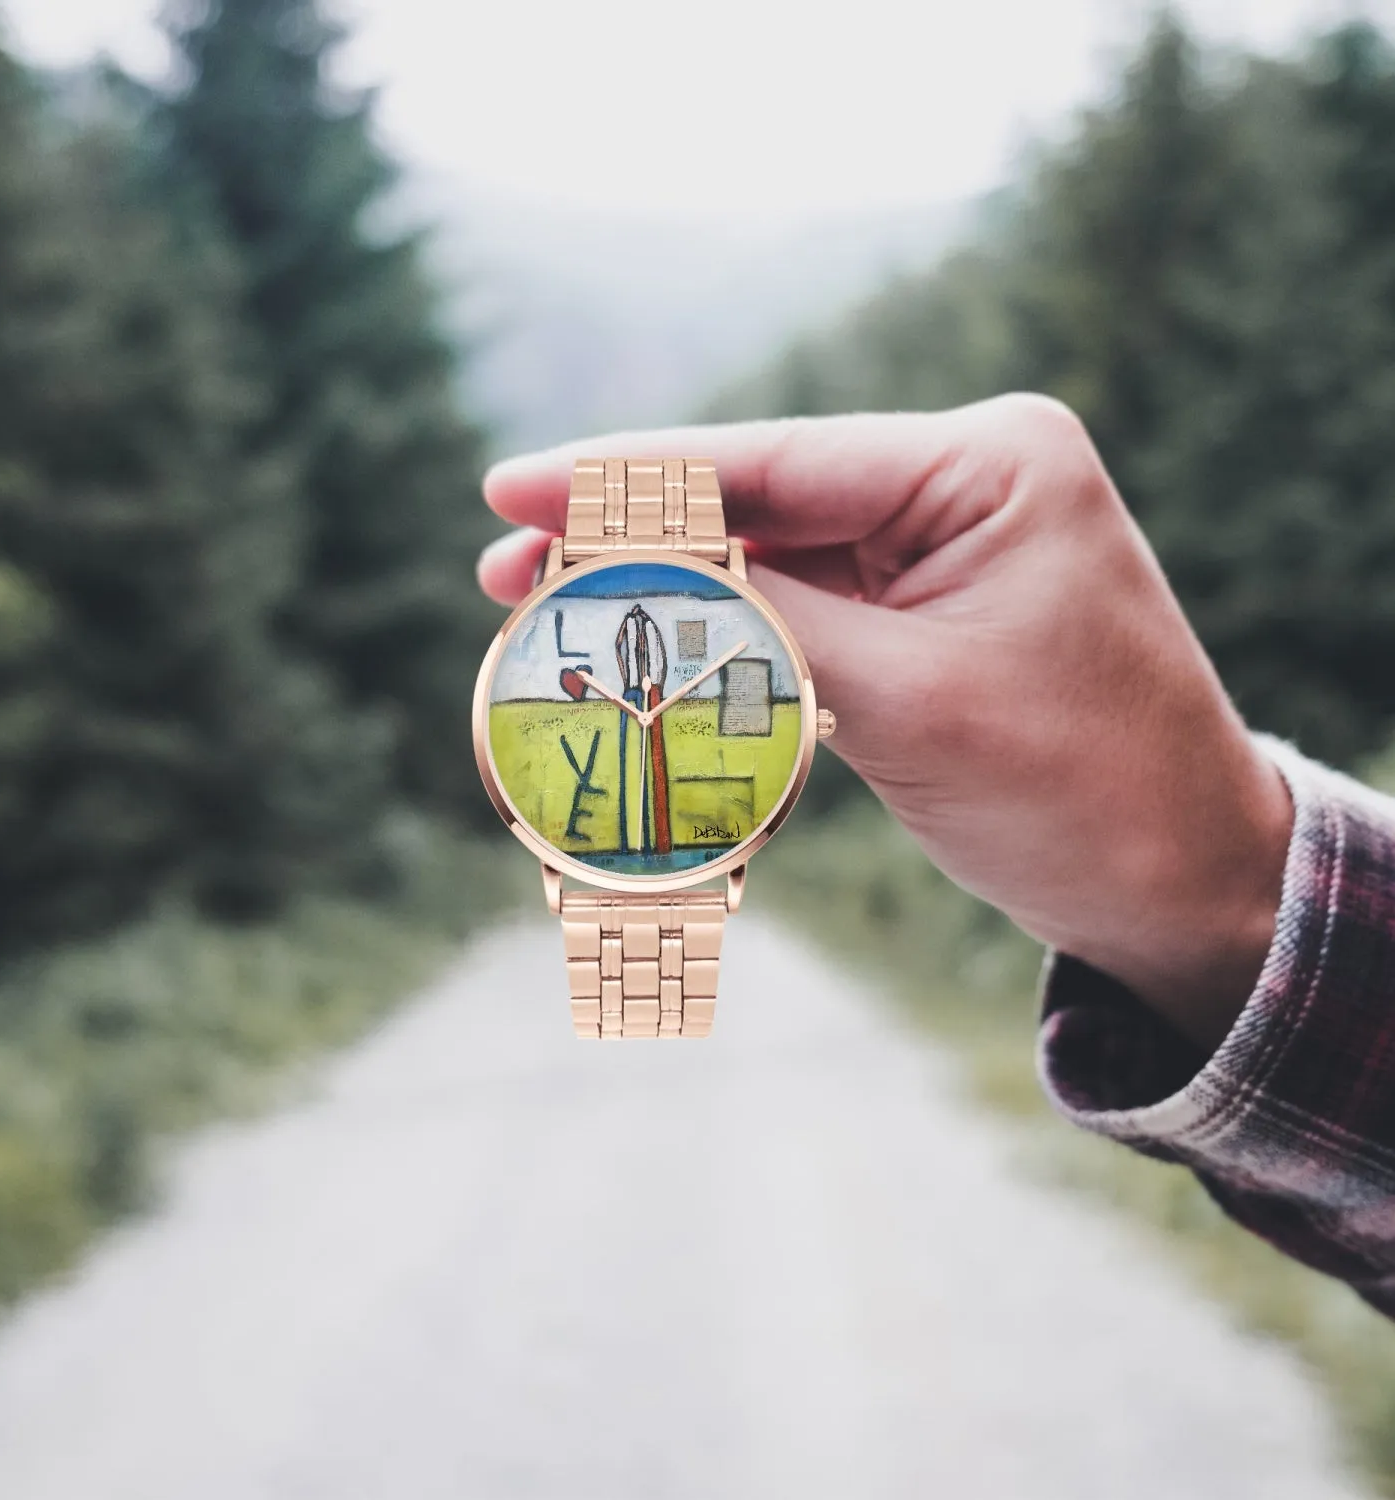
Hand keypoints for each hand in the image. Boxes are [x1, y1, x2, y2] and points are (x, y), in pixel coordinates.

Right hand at [478, 397, 1293, 1050]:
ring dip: (666, 596)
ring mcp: (946, 548)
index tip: (508, 490)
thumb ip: (757, 624)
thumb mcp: (906, 702)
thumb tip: (618, 572)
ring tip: (546, 617)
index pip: (773, 459)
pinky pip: (802, 614)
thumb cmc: (1081, 794)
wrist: (1185, 889)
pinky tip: (645, 651)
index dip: (626, 480)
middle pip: (758, 502)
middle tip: (502, 571)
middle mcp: (967, 483)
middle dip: (631, 540)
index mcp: (990, 463)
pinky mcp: (927, 615)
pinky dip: (722, 640)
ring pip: (769, 560)